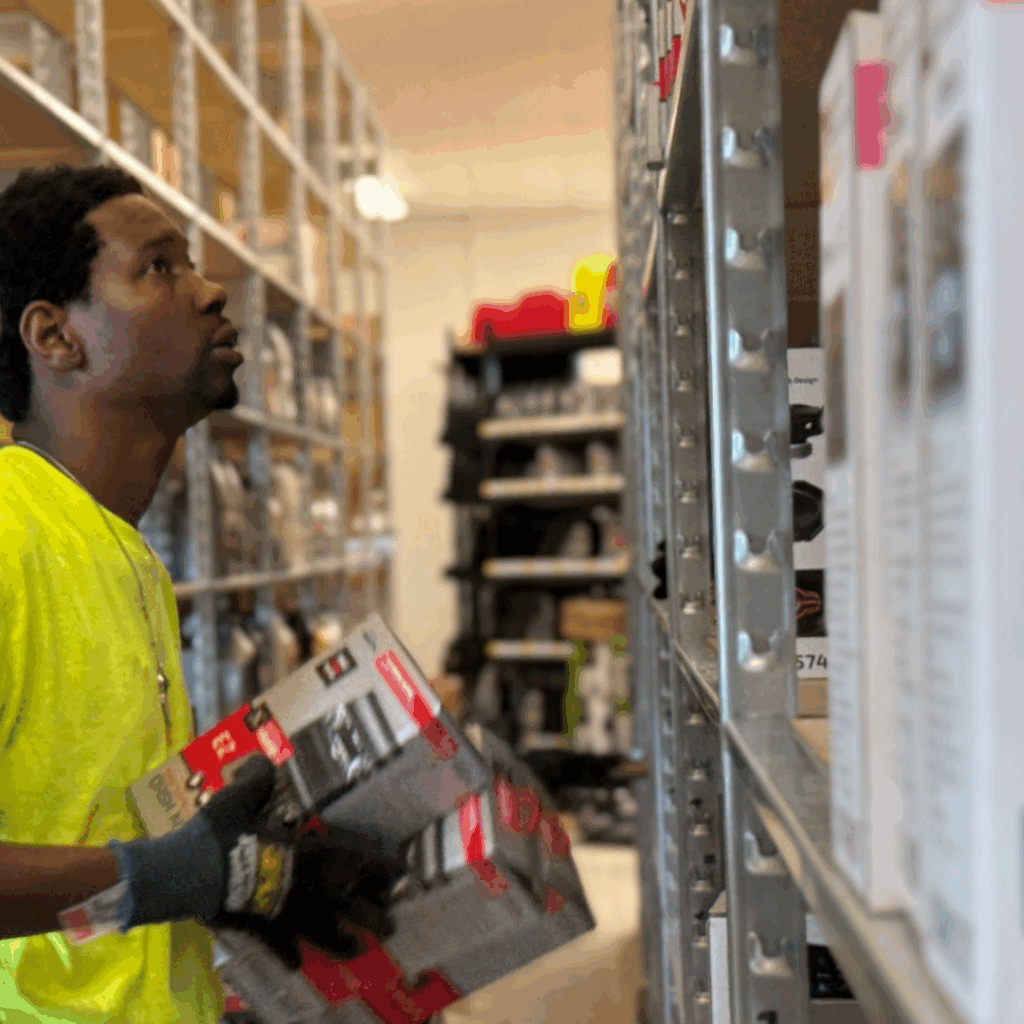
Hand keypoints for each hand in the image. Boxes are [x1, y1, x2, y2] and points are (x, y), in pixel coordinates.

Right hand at [108, 755, 398, 966]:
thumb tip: (262, 759)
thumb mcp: (239, 796)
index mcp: (306, 852)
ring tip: (357, 948)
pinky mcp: (259, 930)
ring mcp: (283, 912)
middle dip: (373, 913)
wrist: (185, 873)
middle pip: (349, 904)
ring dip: (342, 942)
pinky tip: (296, 963)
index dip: (379, 865)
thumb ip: (257, 778)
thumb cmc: (218, 833)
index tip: (399, 869)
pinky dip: (290, 955)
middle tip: (391, 921)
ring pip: (323, 933)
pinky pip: (281, 947)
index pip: (354, 858)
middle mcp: (303, 886)